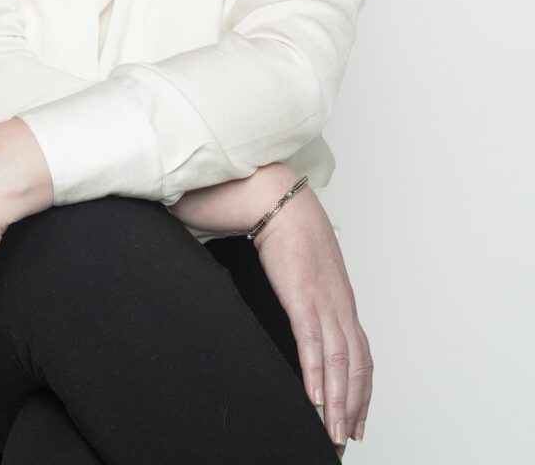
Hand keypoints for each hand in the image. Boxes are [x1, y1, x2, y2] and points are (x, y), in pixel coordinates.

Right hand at [251, 176, 372, 455]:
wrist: (275, 196)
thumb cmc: (286, 227)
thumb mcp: (301, 270)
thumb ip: (300, 293)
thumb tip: (292, 311)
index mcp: (339, 299)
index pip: (360, 355)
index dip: (361, 391)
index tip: (357, 420)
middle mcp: (338, 303)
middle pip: (355, 366)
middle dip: (353, 408)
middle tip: (348, 440)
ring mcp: (322, 299)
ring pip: (338, 361)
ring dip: (338, 401)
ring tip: (334, 433)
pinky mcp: (302, 294)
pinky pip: (312, 341)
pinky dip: (316, 373)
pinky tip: (315, 398)